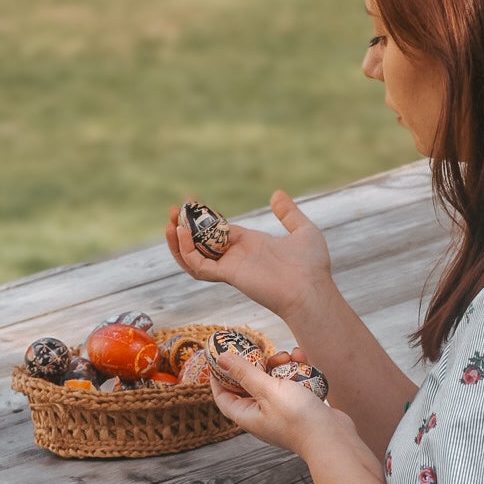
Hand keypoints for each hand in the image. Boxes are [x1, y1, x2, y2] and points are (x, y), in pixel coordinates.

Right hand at [165, 190, 334, 325]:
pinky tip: (182, 233)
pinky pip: (199, 266)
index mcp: (250, 245)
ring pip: (194, 257)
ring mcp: (231, 268)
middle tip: (174, 211)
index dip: (203, 218)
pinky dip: (187, 252)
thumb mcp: (302, 230)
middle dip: (185, 228)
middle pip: (201, 243)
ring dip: (178, 242)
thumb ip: (288, 213)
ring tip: (170, 222)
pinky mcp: (229, 276)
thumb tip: (277, 194)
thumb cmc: (312, 266)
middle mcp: (237, 257)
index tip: (191, 201)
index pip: (218, 231)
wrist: (312, 289)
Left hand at [208, 353, 340, 458]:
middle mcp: (262, 415)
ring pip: (274, 382)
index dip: (218, 378)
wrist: (332, 437)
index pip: (224, 397)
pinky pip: (293, 385)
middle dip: (256, 365)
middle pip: (251, 385)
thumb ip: (244, 372)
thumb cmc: (297, 417)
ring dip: (280, 365)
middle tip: (262, 351)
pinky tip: (302, 359)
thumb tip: (221, 359)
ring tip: (289, 355)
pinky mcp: (300, 407)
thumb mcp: (267, 389)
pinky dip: (296, 371)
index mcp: (248, 415)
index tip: (219, 358)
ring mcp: (282, 412)